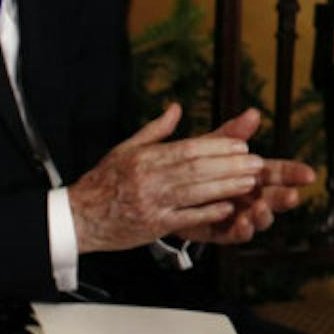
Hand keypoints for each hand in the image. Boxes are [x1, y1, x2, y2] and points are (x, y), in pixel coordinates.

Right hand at [67, 103, 270, 252]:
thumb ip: (155, 130)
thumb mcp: (125, 149)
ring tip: (250, 182)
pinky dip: (208, 213)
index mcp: (144, 158)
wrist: (76, 217)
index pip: (188, 149)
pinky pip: (185, 219)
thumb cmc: (103, 181)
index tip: (241, 146)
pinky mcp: (152, 226)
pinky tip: (228, 208)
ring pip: (195, 193)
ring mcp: (151, 203)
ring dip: (226, 187)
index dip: (218, 147)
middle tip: (257, 163)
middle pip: (197, 170)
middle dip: (230, 166)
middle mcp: (148, 179)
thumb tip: (176, 107)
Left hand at [171, 107, 317, 245]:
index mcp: (252, 174)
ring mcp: (237, 214)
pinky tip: (242, 224)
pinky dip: (241, 230)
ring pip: (259, 219)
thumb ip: (233, 133)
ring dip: (264, 216)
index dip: (294, 174)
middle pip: (274, 198)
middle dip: (284, 198)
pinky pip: (234, 235)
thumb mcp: (212, 146)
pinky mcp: (220, 231)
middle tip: (292, 196)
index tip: (309, 174)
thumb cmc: (195, 164)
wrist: (166, 189)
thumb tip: (253, 112)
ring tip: (261, 209)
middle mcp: (250, 196)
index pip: (279, 173)